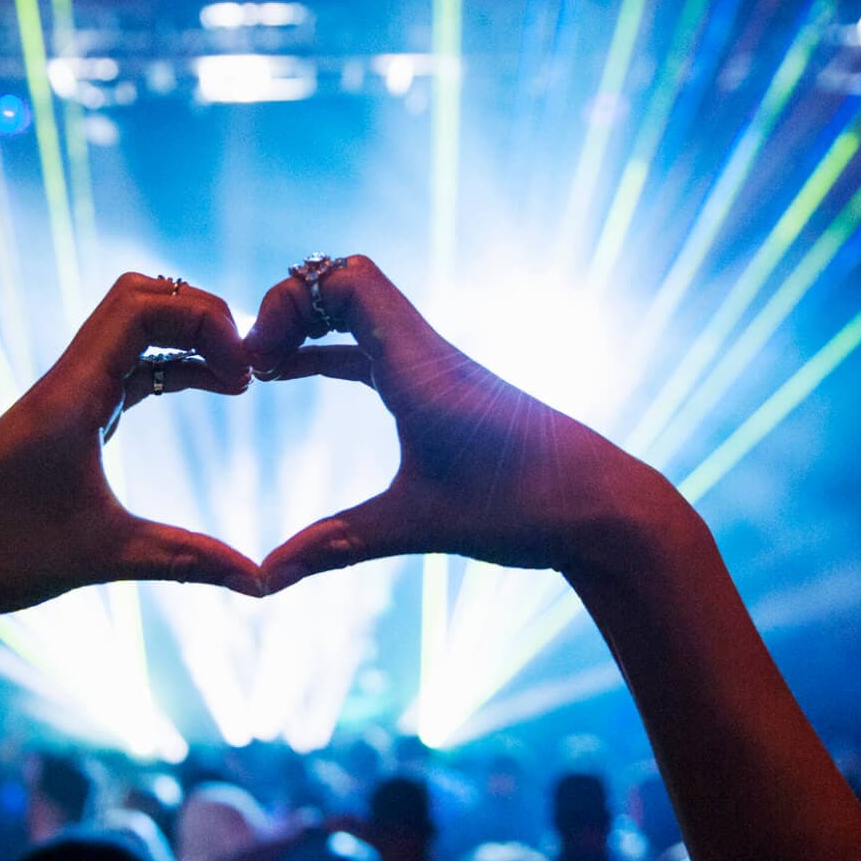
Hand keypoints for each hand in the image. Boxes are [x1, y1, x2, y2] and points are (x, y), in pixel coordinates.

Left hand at [0, 273, 261, 616]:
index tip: (244, 377)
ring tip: (237, 381)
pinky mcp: (66, 417)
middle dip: (202, 316)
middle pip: (141, 298)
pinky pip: (126, 365)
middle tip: (247, 369)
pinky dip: (170, 365)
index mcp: (72, 394)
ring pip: (132, 329)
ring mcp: (65, 396)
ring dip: (188, 338)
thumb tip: (262, 583)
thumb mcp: (104, 557)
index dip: (205, 320)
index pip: (142, 306)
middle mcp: (67, 381)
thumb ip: (187, 561)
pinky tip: (205, 388)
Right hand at [244, 256, 695, 591]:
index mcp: (420, 366)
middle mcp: (429, 353)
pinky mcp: (446, 391)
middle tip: (252, 362)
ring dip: (309, 325)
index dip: (288, 302)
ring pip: (362, 310)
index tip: (256, 362)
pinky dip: (332, 351)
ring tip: (263, 368)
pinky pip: (376, 347)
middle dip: (289, 306)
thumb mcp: (417, 527)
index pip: (344, 278)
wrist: (607, 511)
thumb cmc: (524, 509)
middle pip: (345, 280)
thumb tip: (263, 582)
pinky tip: (298, 376)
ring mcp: (438, 369)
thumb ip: (333, 547)